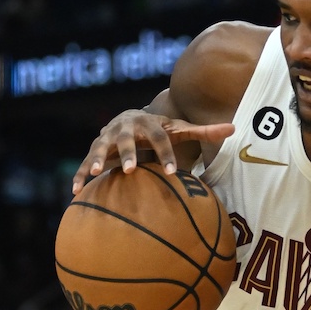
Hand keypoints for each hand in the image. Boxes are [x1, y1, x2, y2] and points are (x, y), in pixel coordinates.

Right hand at [71, 110, 234, 193]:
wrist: (131, 117)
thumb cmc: (161, 129)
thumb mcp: (181, 129)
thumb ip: (205, 131)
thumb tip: (234, 128)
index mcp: (149, 124)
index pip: (160, 139)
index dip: (167, 154)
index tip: (174, 172)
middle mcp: (125, 128)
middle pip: (126, 140)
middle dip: (128, 154)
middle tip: (132, 171)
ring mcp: (107, 137)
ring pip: (100, 148)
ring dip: (97, 160)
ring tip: (94, 175)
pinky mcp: (95, 149)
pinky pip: (85, 162)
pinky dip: (80, 175)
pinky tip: (76, 193)